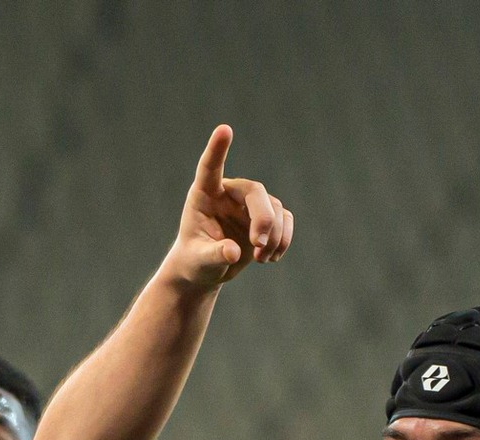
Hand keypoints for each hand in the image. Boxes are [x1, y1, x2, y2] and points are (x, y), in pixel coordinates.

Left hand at [165, 125, 291, 291]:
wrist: (206, 270)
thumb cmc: (194, 262)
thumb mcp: (199, 262)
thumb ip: (214, 255)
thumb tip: (234, 252)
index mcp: (204, 196)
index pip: (210, 168)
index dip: (217, 149)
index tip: (224, 129)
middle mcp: (228, 193)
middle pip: (256, 192)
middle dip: (263, 219)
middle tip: (258, 246)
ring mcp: (249, 204)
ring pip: (275, 208)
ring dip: (273, 236)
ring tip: (260, 259)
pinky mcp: (266, 217)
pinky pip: (286, 219)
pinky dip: (283, 239)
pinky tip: (271, 258)